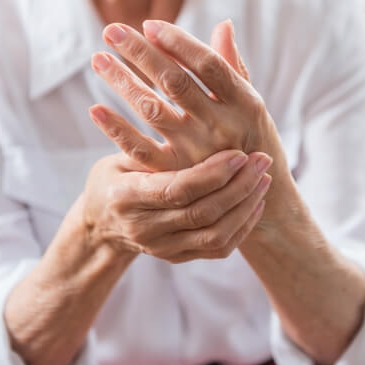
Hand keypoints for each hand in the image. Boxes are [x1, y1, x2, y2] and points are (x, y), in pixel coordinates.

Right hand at [81, 148, 271, 262]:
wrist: (100, 226)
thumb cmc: (113, 179)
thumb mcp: (119, 157)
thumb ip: (149, 143)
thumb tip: (173, 106)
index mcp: (127, 198)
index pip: (178, 189)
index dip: (213, 173)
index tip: (240, 153)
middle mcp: (145, 229)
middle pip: (202, 213)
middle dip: (239, 186)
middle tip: (262, 160)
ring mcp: (163, 248)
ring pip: (216, 235)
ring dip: (246, 206)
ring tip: (264, 179)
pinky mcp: (178, 258)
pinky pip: (218, 248)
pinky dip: (242, 226)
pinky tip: (256, 202)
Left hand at [88, 19, 290, 196]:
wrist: (257, 196)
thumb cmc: (251, 139)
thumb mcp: (250, 104)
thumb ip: (232, 66)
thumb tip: (223, 24)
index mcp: (244, 103)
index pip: (208, 65)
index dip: (179, 43)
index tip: (149, 25)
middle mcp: (221, 127)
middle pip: (175, 82)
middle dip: (141, 53)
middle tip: (111, 30)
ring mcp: (197, 152)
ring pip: (153, 110)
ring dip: (122, 82)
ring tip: (98, 59)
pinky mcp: (176, 174)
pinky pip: (141, 150)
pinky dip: (116, 130)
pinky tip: (95, 109)